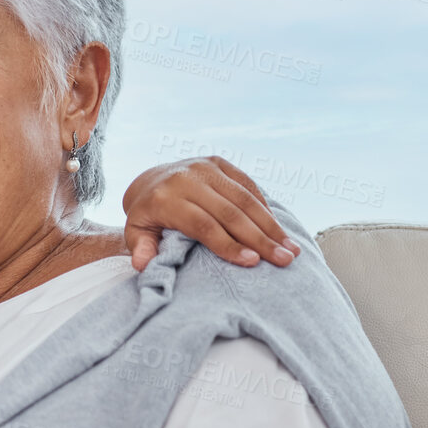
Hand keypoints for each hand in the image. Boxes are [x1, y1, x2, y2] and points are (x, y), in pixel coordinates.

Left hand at [121, 156, 298, 271]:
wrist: (149, 181)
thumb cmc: (147, 217)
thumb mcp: (136, 233)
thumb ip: (141, 248)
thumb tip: (142, 265)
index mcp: (166, 198)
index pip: (203, 225)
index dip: (229, 244)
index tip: (253, 262)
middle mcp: (187, 178)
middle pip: (230, 213)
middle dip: (260, 238)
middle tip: (284, 259)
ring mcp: (205, 167)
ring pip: (244, 199)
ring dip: (271, 226)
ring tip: (291, 249)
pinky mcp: (218, 162)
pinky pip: (247, 185)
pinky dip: (265, 208)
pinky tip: (280, 229)